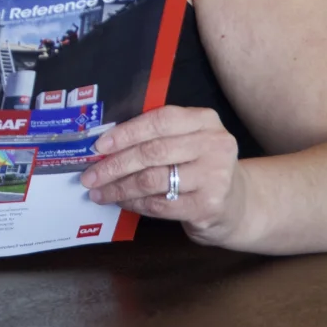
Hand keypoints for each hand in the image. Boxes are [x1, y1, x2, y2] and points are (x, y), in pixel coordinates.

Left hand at [82, 105, 248, 245]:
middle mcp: (214, 145)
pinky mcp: (208, 206)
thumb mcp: (188, 142)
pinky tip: (122, 203)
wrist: (238, 204)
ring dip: (119, 188)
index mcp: (205, 120)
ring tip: (99, 192)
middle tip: (89, 175)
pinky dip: (135, 204)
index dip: (125, 132)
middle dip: (114, 165)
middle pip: (152, 152)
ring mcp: (214, 176)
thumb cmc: (201, 167)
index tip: (98, 145)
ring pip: (152, 180)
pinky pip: (159, 205)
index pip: (159, 121)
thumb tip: (104, 145)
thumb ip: (157, 137)